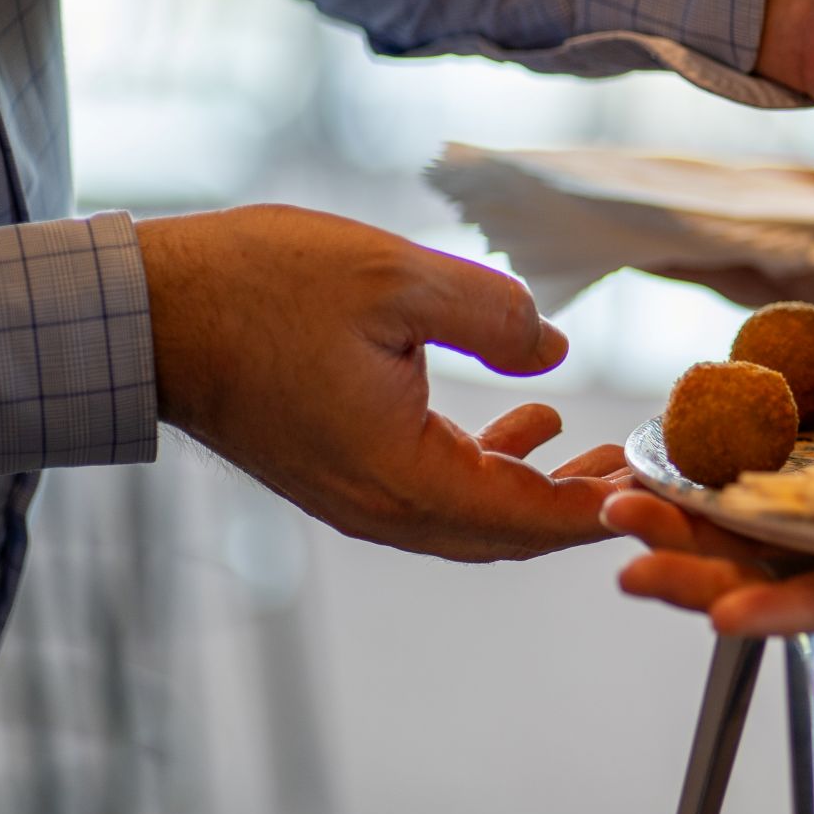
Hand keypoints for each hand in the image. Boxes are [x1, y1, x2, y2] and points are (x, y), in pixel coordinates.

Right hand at [139, 205, 628, 560]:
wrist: (148, 311)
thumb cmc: (260, 287)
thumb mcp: (396, 280)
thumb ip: (493, 316)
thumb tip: (554, 349)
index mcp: (400, 476)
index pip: (531, 518)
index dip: (606, 506)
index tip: (665, 487)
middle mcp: (379, 506)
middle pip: (509, 533)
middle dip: (585, 508)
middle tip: (652, 475)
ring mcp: (353, 496)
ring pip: (474, 517)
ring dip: (540, 490)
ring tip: (603, 452)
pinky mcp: (337, 471)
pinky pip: (434, 491)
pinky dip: (490, 468)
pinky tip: (527, 421)